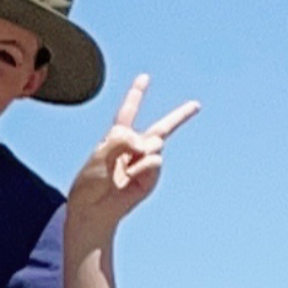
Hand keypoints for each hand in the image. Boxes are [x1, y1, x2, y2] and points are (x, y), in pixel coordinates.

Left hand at [62, 74, 199, 249]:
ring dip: (138, 152)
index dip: (137, 94)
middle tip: (197, 105)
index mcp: (116, 138)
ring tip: (123, 169)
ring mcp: (144, 162)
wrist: (93, 210)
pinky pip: (154, 161)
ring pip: (155, 143)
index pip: (128, 112)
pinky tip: (130, 178)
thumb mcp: (99, 155)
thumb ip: (121, 140)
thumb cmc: (90, 183)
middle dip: (181, 116)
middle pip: (162, 128)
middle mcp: (134, 147)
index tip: (145, 78)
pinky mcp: (151, 176)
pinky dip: (142, 168)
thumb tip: (148, 143)